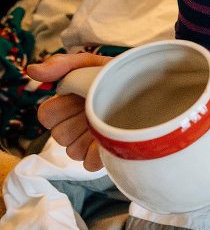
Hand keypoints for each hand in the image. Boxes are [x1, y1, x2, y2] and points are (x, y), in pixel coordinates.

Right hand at [27, 53, 112, 170]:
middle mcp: (77, 124)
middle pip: (58, 135)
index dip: (61, 107)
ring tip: (109, 122)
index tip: (81, 95)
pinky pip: (88, 165)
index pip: (46, 116)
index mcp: (70, 103)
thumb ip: (63, 65)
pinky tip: (112, 140)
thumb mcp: (95, 64)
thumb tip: (32, 71)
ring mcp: (91, 142)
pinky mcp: (106, 156)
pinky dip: (99, 154)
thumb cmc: (123, 76)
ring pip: (72, 152)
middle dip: (76, 121)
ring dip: (89, 137)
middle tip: (98, 108)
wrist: (158, 90)